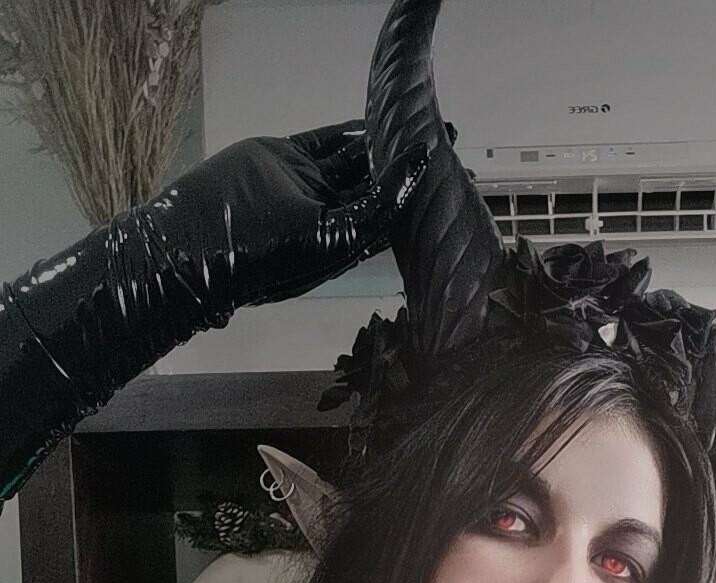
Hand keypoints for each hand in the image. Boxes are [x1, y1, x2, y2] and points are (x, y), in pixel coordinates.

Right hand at [148, 123, 431, 314]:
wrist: (200, 242)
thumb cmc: (268, 256)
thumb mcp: (336, 235)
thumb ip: (378, 206)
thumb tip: (416, 172)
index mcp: (343, 244)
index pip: (387, 213)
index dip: (413, 190)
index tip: (444, 168)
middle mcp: (327, 217)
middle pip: (374, 185)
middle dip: (402, 164)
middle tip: (440, 137)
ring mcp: (305, 188)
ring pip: (350, 160)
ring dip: (379, 144)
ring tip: (411, 123)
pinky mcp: (284, 161)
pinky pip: (323, 142)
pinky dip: (347, 132)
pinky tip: (372, 122)